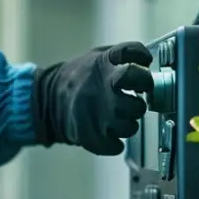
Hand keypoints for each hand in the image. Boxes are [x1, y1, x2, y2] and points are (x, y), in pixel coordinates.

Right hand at [31, 42, 154, 155]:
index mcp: (103, 63)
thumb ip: (123, 59)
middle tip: (134, 100)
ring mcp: (94, 113)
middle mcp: (100, 87)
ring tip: (120, 117)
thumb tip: (150, 64)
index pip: (128, 53)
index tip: (145, 61)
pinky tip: (110, 133)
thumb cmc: (84, 78)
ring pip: (129, 126)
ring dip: (129, 123)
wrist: (48, 98)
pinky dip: (115, 143)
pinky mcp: (87, 135)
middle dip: (139, 101)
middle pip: (135, 98)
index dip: (141, 56)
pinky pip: (114, 146)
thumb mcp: (99, 57)